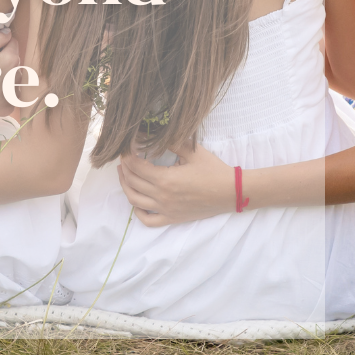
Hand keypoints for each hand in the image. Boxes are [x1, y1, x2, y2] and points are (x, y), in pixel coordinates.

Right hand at [0, 29, 20, 123]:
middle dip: (4, 59)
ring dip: (6, 75)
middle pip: (14, 60)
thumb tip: (9, 32)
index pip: (13, 42)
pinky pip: (10, 93)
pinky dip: (4, 91)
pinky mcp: (11, 105)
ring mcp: (15, 93)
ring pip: (14, 76)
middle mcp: (18, 76)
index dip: (1, 44)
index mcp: (11, 60)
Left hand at [117, 144, 234, 226]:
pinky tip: (137, 201)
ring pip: (135, 201)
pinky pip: (148, 220)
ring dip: (126, 186)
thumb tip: (150, 134)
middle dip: (125, 167)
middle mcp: (162, 197)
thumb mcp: (191, 151)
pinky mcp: (173, 218)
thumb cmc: (212, 170)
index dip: (127, 155)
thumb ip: (170, 142)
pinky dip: (138, 212)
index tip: (126, 146)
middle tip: (125, 157)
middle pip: (132, 182)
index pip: (136, 167)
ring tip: (125, 173)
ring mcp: (166, 210)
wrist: (230, 192)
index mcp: (165, 180)